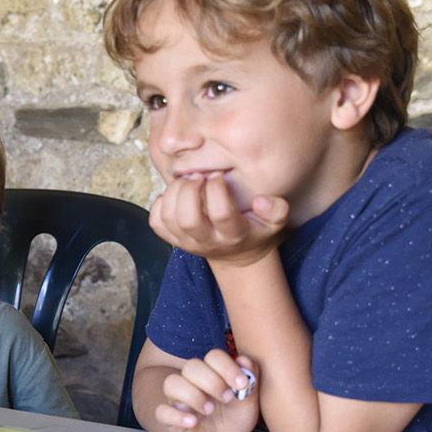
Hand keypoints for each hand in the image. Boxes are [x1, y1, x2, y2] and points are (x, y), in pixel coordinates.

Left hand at [150, 173, 287, 266]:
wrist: (236, 255)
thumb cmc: (255, 230)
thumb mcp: (275, 222)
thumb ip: (276, 209)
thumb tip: (260, 201)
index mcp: (233, 235)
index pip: (221, 213)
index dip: (217, 189)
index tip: (219, 176)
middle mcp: (207, 241)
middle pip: (188, 218)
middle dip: (189, 190)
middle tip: (197, 176)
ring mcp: (186, 243)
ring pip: (169, 218)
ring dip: (173, 193)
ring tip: (186, 181)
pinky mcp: (173, 240)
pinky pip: (156, 223)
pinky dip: (159, 204)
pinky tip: (175, 195)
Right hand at [156, 350, 259, 431]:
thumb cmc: (234, 418)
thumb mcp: (249, 401)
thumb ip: (251, 380)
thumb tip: (244, 360)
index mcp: (213, 372)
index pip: (213, 356)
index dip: (227, 366)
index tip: (242, 384)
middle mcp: (192, 381)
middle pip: (192, 366)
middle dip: (212, 381)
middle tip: (227, 398)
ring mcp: (179, 399)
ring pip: (172, 383)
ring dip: (192, 395)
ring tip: (209, 410)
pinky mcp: (170, 419)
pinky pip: (162, 411)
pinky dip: (176, 415)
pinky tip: (193, 422)